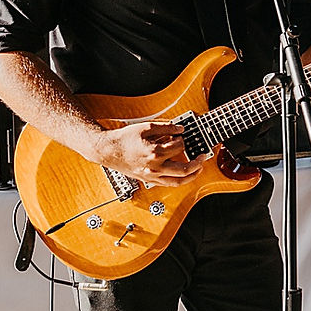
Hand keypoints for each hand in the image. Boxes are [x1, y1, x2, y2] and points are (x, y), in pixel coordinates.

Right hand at [96, 121, 210, 185]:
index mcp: (155, 153)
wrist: (108, 150)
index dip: (183, 139)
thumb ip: (165, 127)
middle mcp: (155, 167)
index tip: (182, 135)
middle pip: (184, 170)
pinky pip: (168, 184)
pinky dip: (178, 180)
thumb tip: (180, 129)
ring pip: (178, 182)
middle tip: (203, 156)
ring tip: (199, 169)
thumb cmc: (124, 139)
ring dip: (192, 176)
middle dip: (198, 163)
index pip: (179, 147)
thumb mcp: (146, 127)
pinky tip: (183, 175)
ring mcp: (152, 176)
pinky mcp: (148, 180)